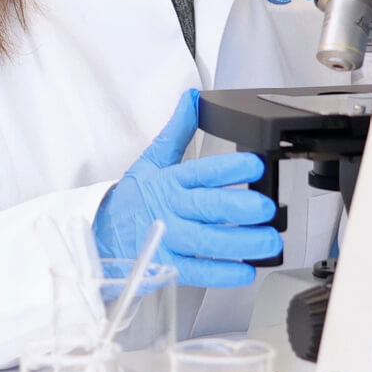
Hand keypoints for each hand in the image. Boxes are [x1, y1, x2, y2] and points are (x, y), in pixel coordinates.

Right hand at [93, 89, 281, 287]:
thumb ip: (177, 130)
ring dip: (241, 243)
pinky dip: (222, 273)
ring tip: (270, 241)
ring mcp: (168, 240)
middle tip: (267, 208)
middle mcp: (170, 210)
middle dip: (240, 208)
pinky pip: (197, 272)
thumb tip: (191, 99)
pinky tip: (246, 270)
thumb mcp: (152, 161)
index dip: (228, 167)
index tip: (254, 164)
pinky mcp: (167, 268)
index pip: (201, 172)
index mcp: (169, 182)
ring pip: (207, 242)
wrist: (101, 237)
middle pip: (207, 208)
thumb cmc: (133, 200)